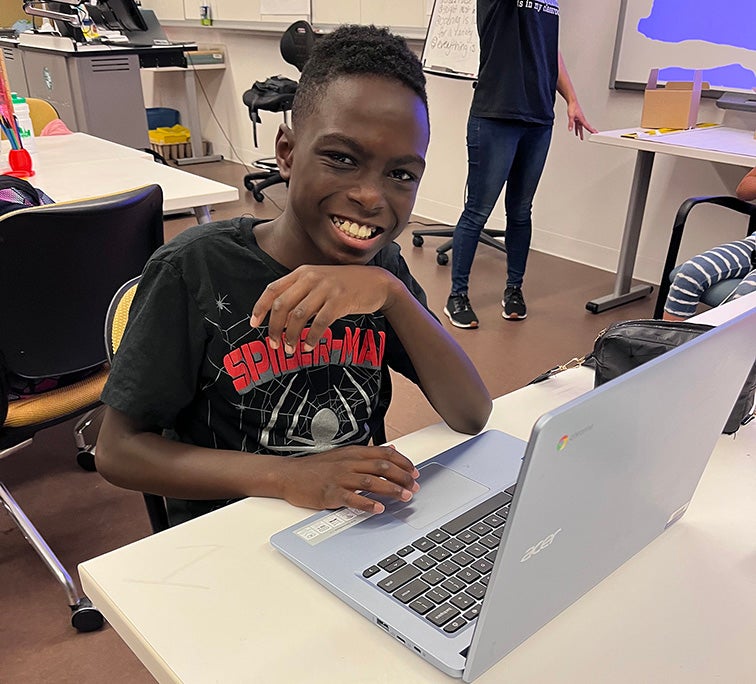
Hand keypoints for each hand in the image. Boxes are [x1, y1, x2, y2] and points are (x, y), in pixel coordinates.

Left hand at [250, 265, 397, 352]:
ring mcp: (326, 288)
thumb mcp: (319, 282)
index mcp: (302, 273)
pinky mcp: (340, 300)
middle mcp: (311, 277)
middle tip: (273, 344)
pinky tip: (308, 346)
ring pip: (298, 315)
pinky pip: (319, 322)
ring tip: (290, 349)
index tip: (253, 324)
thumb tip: (280, 320)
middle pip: (281, 305)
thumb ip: (300, 295)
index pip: (272, 289)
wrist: (376, 282)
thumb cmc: (345, 286)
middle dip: (274, 327)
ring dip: (291, 336)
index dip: (260, 308)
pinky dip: (311, 337)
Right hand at [277, 444, 419, 512]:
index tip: (414, 472)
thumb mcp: (344, 454)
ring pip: (371, 481)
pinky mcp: (331, 493)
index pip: (384, 454)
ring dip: (391, 489)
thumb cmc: (316, 467)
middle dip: (402, 477)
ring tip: (405, 496)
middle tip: (415, 486)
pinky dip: (367, 504)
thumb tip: (391, 450)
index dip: (403, 463)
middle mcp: (349, 463)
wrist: (289, 475)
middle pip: (382, 467)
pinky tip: (379, 508)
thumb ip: (368, 454)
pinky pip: (352, 499)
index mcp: (354, 453)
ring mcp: (340, 478)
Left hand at [566, 101, 596, 139]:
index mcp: (582, 119)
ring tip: (581, 137)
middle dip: (590, 131)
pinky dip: (577, 129)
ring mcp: (579, 119)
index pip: (587, 126)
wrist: (572, 102)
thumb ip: (571, 123)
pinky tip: (576, 132)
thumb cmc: (572, 107)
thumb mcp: (571, 116)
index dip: (591, 130)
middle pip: (586, 126)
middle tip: (594, 134)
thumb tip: (570, 129)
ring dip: (581, 132)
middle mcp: (581, 119)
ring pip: (581, 127)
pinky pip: (577, 125)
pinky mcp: (576, 118)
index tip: (595, 132)